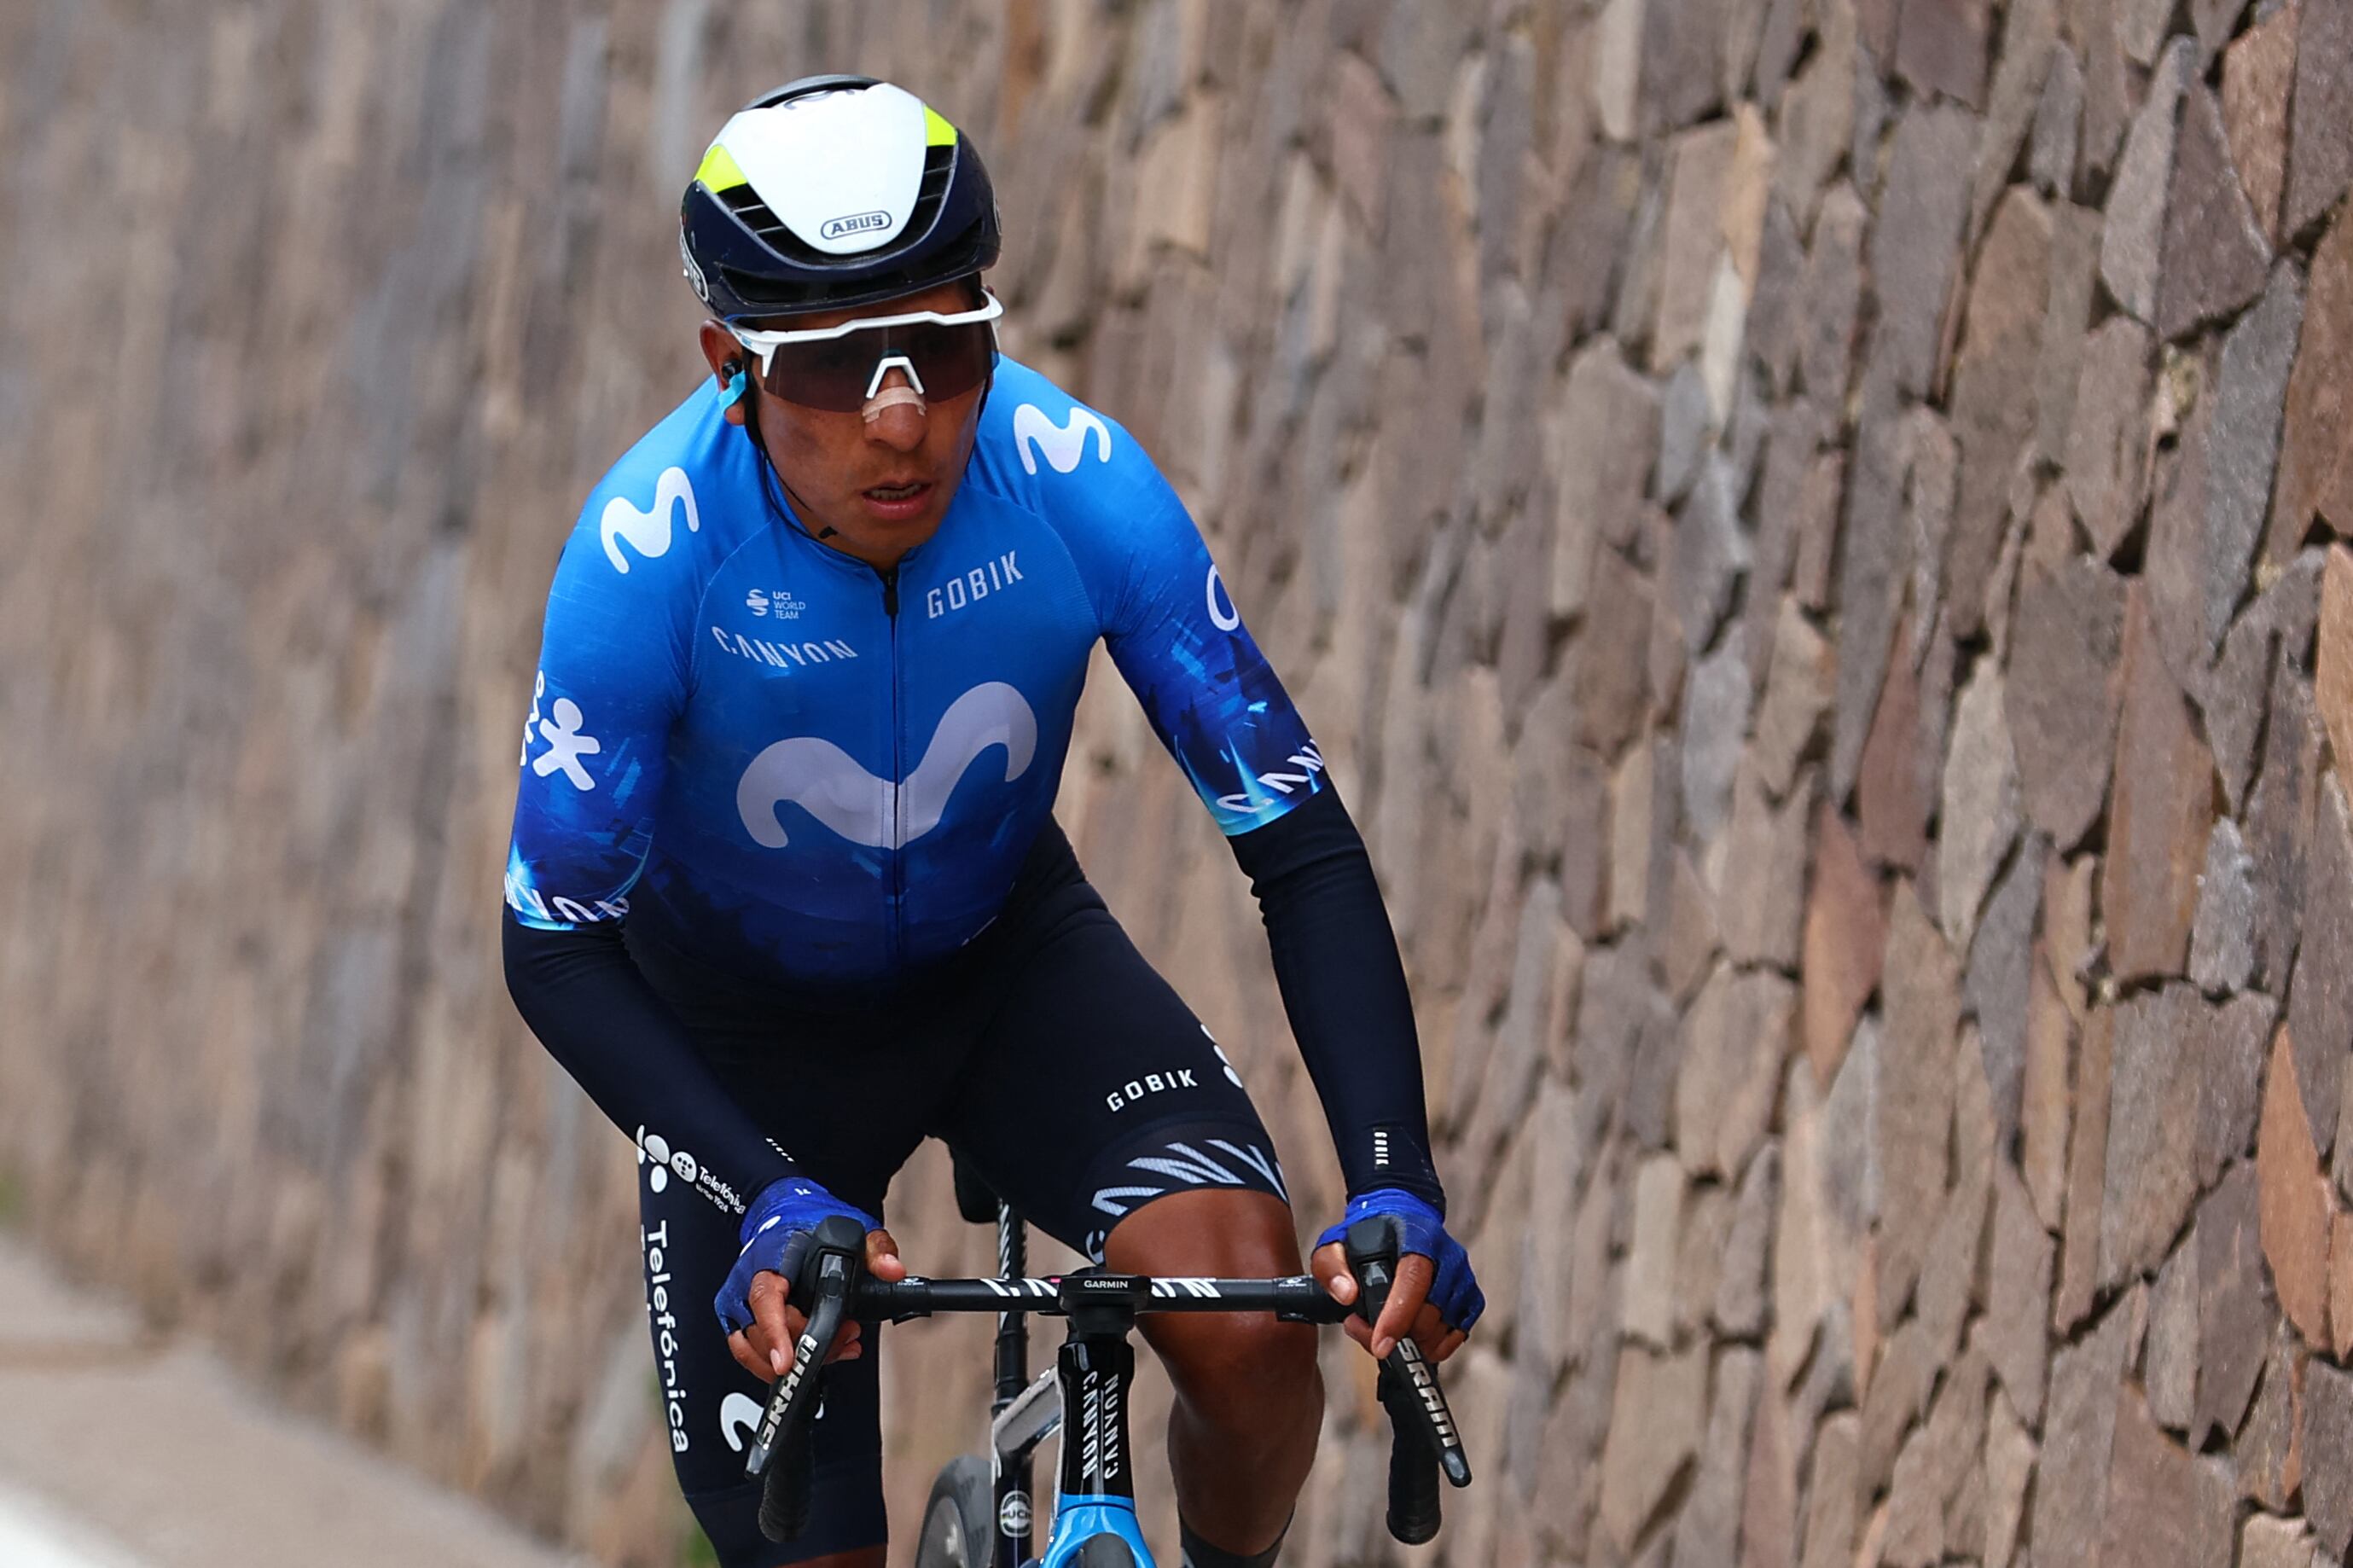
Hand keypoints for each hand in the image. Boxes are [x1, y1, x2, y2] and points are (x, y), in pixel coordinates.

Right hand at [715, 1176, 895, 1383]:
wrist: (786, 1212)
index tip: (786, 1361)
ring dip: (795, 1358)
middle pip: (764, 1333)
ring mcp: (737, 1300)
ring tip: (837, 1345)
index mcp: (772, 1258)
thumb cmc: (813, 1222)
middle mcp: (746, 1280)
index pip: (765, 1300)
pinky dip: (776, 1362)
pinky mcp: (737, 1315)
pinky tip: (814, 1353)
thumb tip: (892, 1270)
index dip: (775, 1333)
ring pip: (753, 1348)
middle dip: (808, 1347)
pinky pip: (747, 1351)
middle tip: (847, 1338)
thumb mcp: (854, 1228)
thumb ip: (876, 1249)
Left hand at [1311, 1189, 1481, 1363]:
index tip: (1380, 1345)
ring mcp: (1463, 1278)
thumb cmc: (1368, 1237)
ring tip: (1381, 1330)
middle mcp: (1448, 1256)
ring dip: (1412, 1344)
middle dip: (1397, 1335)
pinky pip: (1457, 1335)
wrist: (1401, 1221)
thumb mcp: (1336, 1244)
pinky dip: (1433, 1346)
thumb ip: (1331, 1267)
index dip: (1398, 1315)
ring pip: (1443, 1329)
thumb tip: (1347, 1296)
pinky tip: (1409, 1338)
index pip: (1415, 1279)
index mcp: (1418, 1237)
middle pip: (1430, 1312)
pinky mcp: (1470, 1297)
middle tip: (1362, 1328)